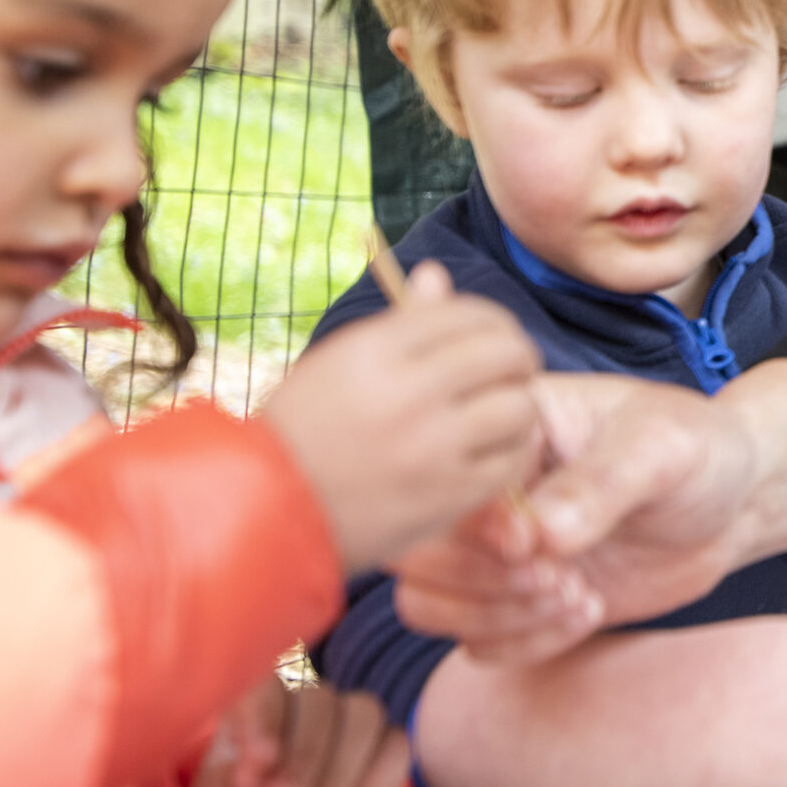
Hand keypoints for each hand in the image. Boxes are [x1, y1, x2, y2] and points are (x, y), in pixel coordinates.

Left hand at [189, 676, 411, 786]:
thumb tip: (247, 778)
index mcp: (261, 705)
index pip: (269, 691)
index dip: (266, 721)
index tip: (260, 763)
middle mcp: (310, 703)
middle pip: (320, 702)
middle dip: (304, 758)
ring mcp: (354, 722)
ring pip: (364, 716)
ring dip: (341, 771)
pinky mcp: (388, 750)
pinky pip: (396, 748)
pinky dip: (374, 783)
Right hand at [265, 261, 541, 571]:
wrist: (266, 512)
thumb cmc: (303, 430)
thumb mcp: (338, 364)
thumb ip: (399, 323)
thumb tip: (435, 273)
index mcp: (375, 350)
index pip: (469, 315)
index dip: (493, 322)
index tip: (493, 337)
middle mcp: (407, 394)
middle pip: (506, 354)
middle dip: (518, 358)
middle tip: (512, 372)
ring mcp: (431, 448)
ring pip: (520, 407)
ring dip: (520, 406)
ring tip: (502, 414)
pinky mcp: (447, 496)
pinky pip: (512, 461)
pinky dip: (512, 453)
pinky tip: (493, 451)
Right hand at [394, 363, 786, 665]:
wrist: (733, 501)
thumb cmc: (698, 450)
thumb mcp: (664, 448)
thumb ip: (603, 482)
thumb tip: (540, 532)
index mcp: (507, 428)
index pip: (442, 483)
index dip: (474, 526)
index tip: (534, 545)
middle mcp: (486, 491)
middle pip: (416, 553)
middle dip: (481, 580)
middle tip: (558, 578)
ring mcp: (496, 550)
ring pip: (430, 604)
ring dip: (494, 617)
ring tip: (576, 596)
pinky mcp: (517, 598)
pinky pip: (477, 642)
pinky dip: (522, 643)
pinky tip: (587, 612)